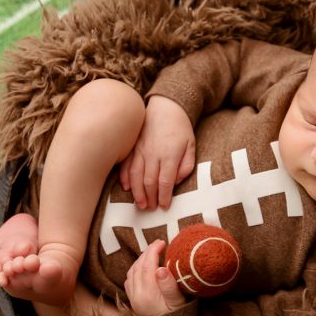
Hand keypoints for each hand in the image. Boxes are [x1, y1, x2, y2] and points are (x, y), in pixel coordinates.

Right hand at [119, 95, 195, 209]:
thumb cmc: (180, 128)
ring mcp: (140, 149)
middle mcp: (153, 153)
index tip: (164, 207)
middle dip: (149, 198)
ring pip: (135, 175)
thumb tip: (175, 182)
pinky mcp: (132, 146)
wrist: (166, 106)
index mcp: (169, 154)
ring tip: (140, 204)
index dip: (164, 197)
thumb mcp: (191, 145)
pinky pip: (125, 164)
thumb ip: (186, 166)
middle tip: (150, 209)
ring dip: (137, 192)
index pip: (165, 182)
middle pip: (149, 181)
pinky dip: (124, 177)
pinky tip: (126, 188)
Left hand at [124, 240, 187, 315]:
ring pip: (131, 272)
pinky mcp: (133, 302)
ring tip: (152, 252)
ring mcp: (133, 299)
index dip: (153, 251)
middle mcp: (137, 295)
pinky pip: (129, 280)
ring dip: (140, 259)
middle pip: (138, 267)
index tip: (162, 242)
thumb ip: (169, 286)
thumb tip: (161, 268)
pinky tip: (143, 266)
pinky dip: (135, 269)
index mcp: (148, 294)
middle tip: (159, 244)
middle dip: (147, 252)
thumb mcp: (178, 303)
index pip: (147, 265)